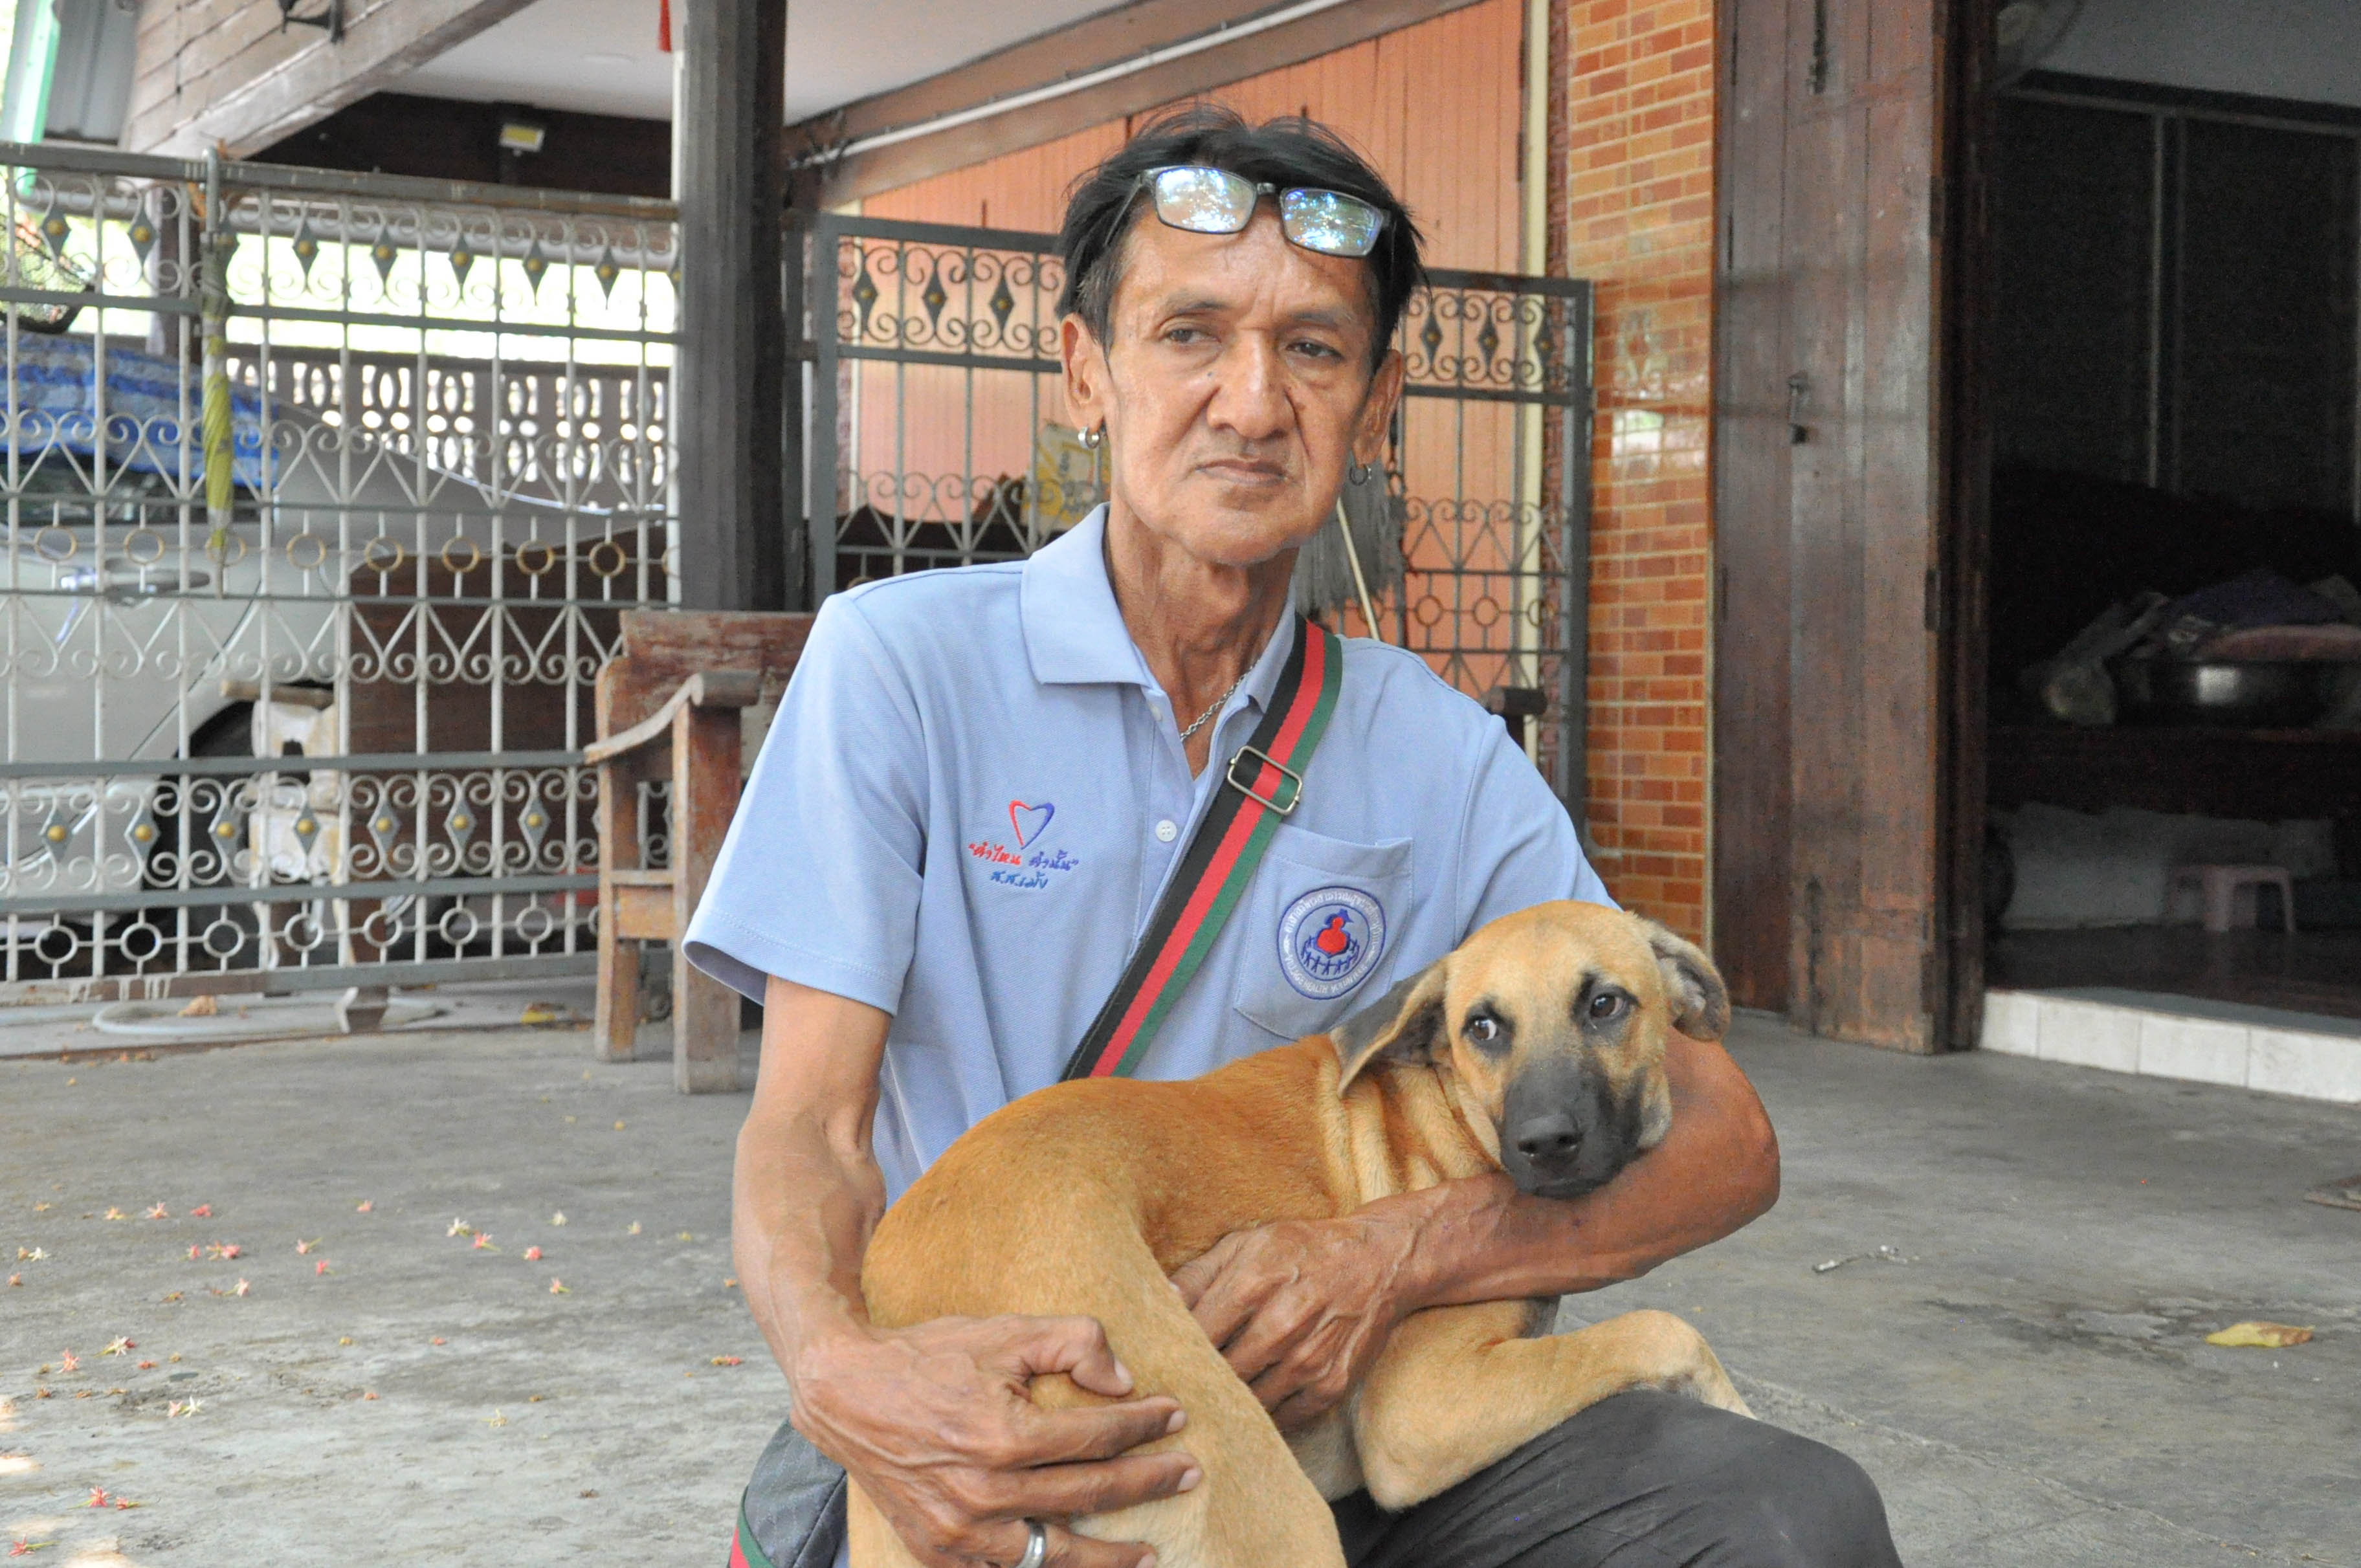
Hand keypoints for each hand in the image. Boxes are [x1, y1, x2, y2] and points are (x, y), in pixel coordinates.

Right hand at [790, 1314, 1199, 1567]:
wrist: (846, 1392)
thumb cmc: (929, 1356)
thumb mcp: (1005, 1330)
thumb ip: (1074, 1343)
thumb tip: (1124, 1382)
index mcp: (1003, 1436)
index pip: (1097, 1438)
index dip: (1144, 1426)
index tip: (1176, 1416)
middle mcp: (983, 1493)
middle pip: (1088, 1495)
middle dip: (1147, 1484)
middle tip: (1188, 1474)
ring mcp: (958, 1532)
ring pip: (1052, 1556)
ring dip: (1106, 1559)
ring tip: (1147, 1555)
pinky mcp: (936, 1551)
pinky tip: (1072, 1567)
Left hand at [1170, 1211, 1425, 1431]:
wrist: (1379, 1259)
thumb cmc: (1301, 1249)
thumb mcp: (1247, 1243)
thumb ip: (1198, 1274)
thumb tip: (1156, 1301)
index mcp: (1254, 1282)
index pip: (1195, 1333)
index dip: (1173, 1351)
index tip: (1157, 1361)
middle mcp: (1283, 1323)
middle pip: (1219, 1372)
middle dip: (1197, 1382)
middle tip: (1176, 1389)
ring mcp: (1310, 1358)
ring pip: (1249, 1401)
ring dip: (1228, 1403)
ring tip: (1210, 1400)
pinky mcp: (1332, 1383)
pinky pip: (1284, 1418)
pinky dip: (1264, 1416)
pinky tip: (1250, 1406)